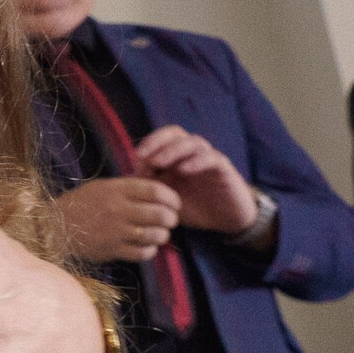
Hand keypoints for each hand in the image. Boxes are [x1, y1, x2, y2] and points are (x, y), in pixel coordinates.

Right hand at [53, 177, 180, 261]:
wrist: (53, 227)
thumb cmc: (80, 204)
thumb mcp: (101, 187)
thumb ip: (127, 188)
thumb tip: (156, 190)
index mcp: (115, 190)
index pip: (154, 190)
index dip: (171, 197)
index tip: (175, 203)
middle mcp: (118, 210)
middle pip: (159, 214)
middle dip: (171, 218)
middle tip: (170, 220)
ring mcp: (116, 231)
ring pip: (155, 235)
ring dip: (163, 235)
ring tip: (160, 234)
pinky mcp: (112, 250)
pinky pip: (143, 253)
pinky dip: (150, 251)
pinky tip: (147, 247)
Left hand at [133, 125, 258, 234]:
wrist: (226, 219)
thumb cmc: (194, 207)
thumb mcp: (166, 199)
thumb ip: (150, 187)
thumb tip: (127, 179)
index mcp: (176, 157)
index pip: (161, 138)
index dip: (147, 144)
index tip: (134, 160)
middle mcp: (191, 153)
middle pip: (175, 133)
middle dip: (157, 141)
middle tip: (142, 155)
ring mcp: (208, 158)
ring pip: (192, 142)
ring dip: (173, 150)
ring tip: (158, 162)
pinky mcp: (223, 168)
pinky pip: (211, 158)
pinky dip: (196, 161)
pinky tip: (184, 170)